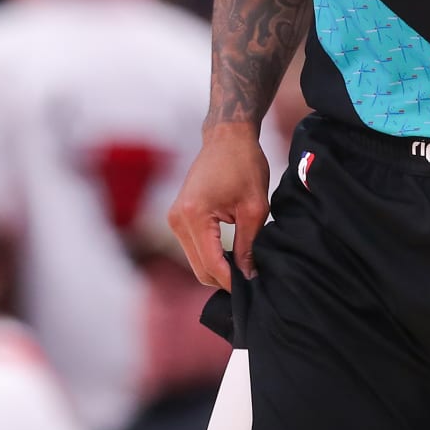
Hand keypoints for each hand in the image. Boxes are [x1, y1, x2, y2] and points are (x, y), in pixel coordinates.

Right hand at [168, 123, 270, 288]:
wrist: (227, 138)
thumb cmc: (244, 165)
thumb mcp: (254, 208)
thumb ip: (248, 245)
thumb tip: (249, 277)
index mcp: (194, 216)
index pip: (211, 264)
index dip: (232, 282)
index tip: (252, 291)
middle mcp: (177, 220)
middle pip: (199, 269)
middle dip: (224, 279)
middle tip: (251, 284)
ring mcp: (174, 219)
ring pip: (195, 262)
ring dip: (217, 269)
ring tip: (244, 270)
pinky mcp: (178, 218)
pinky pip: (194, 249)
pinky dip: (211, 256)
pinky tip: (231, 256)